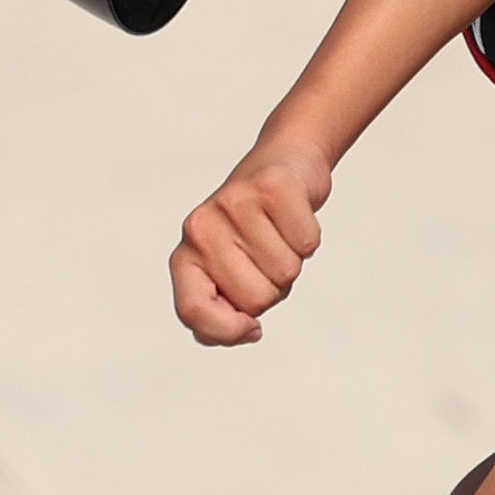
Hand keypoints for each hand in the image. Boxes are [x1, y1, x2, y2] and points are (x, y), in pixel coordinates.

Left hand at [172, 151, 329, 345]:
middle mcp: (200, 229)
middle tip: (267, 255)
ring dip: (293, 260)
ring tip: (280, 234)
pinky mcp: (272, 186)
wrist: (284, 164)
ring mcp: (234, 204)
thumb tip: (246, 328)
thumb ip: (221, 312)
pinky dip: (309, 237)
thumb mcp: (230, 274)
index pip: (192, 311)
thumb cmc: (256, 232)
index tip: (252, 327)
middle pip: (255, 299)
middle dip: (273, 289)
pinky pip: (306, 242)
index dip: (226, 331)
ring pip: (285, 272)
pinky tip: (294, 217)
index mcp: (185, 256)